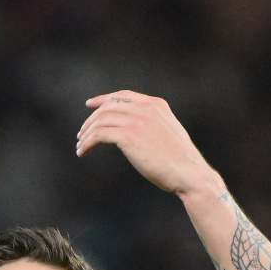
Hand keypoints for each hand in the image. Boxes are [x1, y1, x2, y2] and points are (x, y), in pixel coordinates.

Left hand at [77, 90, 219, 195]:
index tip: (90, 105)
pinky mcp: (128, 136)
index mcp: (156, 105)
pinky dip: (87, 143)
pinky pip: (99, 135)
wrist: (190, 174)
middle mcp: (145, 108)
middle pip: (108, 107)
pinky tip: (83, 152)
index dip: (104, 99)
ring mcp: (137, 120)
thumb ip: (152, 126)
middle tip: (82, 134)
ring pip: (101, 120)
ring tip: (81, 146)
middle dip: (91, 120)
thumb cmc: (181, 162)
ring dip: (87, 133)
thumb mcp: (168, 134)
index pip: (123, 95)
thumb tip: (132, 133)